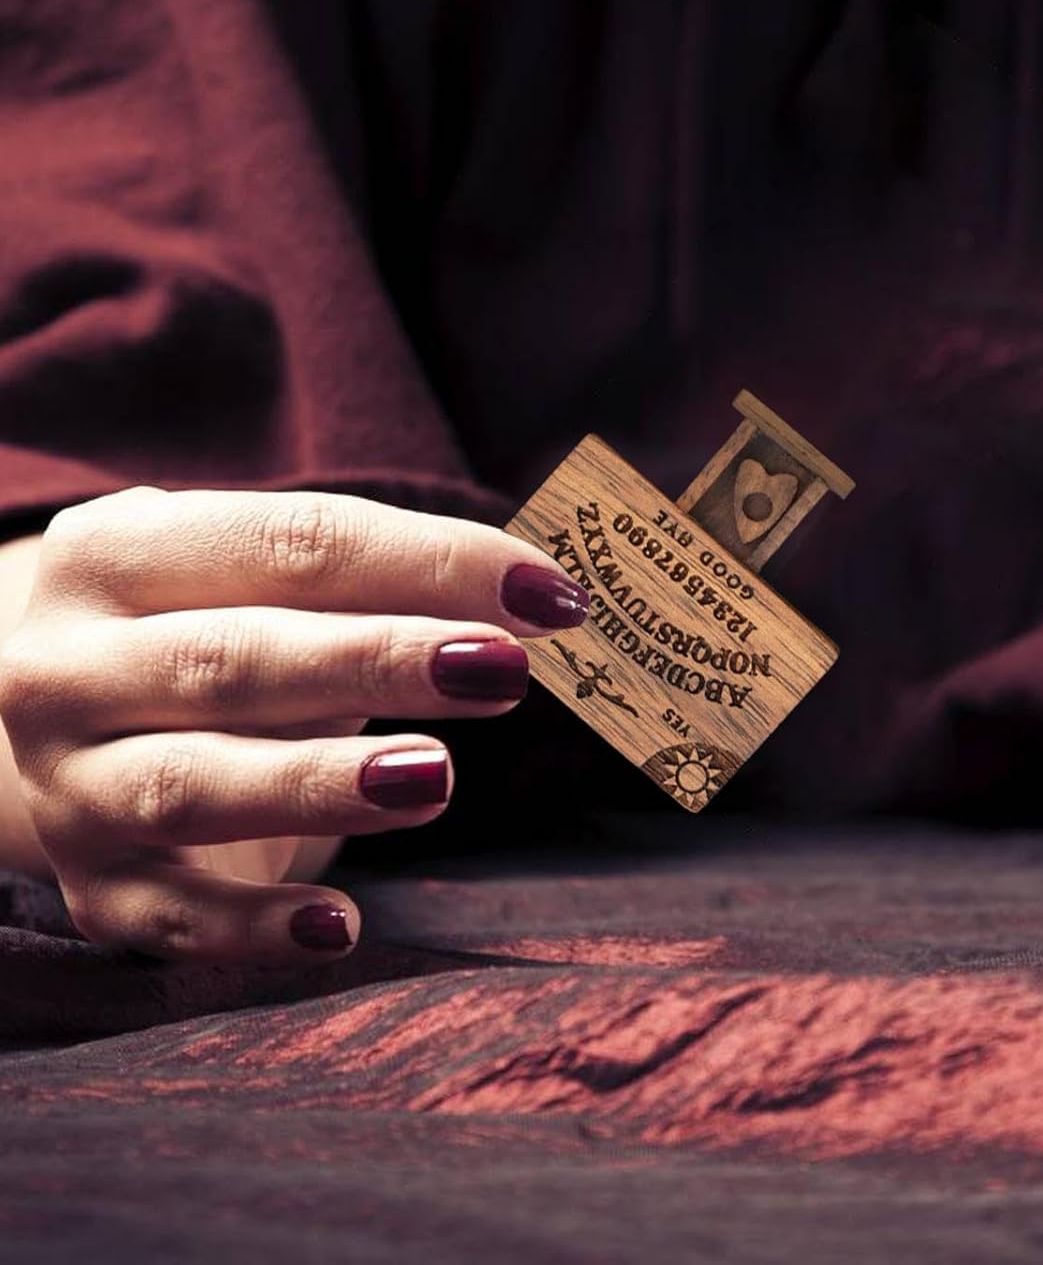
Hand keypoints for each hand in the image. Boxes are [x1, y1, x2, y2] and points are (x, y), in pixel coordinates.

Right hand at [0, 486, 588, 961]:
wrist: (91, 719)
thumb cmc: (223, 627)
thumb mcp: (274, 583)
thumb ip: (387, 580)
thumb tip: (536, 602)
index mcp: (113, 555)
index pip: (290, 545)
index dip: (427, 563)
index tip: (546, 594)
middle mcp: (65, 667)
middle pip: (234, 659)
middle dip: (378, 661)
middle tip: (503, 671)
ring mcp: (69, 785)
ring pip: (191, 785)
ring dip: (317, 783)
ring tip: (437, 780)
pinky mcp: (98, 888)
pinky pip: (170, 918)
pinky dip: (253, 927)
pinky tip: (341, 927)